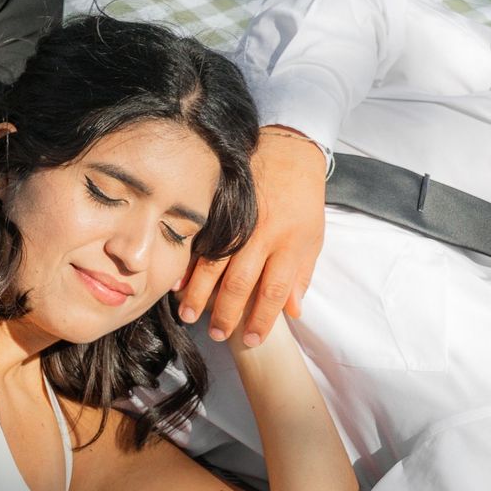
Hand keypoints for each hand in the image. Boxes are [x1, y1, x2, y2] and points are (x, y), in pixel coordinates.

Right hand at [176, 125, 327, 345]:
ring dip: (200, 292)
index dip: (262, 319)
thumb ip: (302, 274)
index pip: (275, 291)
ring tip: (189, 314)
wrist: (290, 149)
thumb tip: (293, 312)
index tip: (251, 340)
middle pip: (241, 282)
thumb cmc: (303, 198)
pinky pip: (201, 238)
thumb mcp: (314, 236)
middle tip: (216, 334)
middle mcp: (263, 234)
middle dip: (226, 313)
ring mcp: (239, 219)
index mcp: (289, 244)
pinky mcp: (222, 205)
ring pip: (215, 262)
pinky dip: (188, 261)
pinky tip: (177, 280)